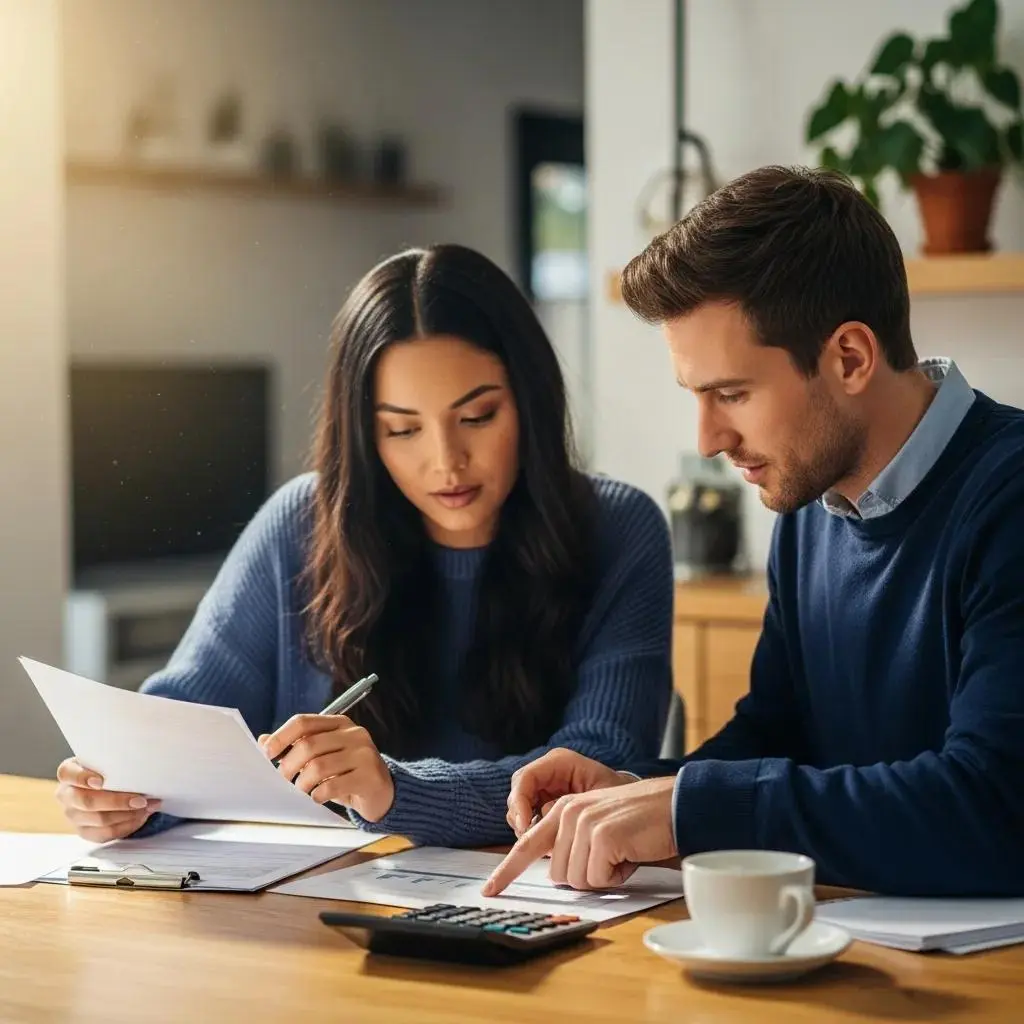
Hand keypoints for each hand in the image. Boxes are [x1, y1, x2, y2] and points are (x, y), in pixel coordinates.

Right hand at [55, 757, 160, 842]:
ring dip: (128, 815)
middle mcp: (67, 795)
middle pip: (87, 802)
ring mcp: (73, 815)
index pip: (66, 773)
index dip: (82, 778)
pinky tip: (141, 816)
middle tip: (141, 799)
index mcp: (68, 772)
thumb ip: (116, 759)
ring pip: (99, 820)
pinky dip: (127, 826)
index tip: (101, 781)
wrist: (109, 784)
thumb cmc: (109, 768)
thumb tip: (142, 761)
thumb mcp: (108, 759)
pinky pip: (106, 833)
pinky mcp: (84, 831)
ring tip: (148, 806)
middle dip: (117, 802)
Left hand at [259, 715, 394, 822]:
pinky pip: (333, 786)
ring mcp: (364, 754)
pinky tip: (318, 797)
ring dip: (303, 783)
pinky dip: (318, 795)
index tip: (267, 754)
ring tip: (303, 790)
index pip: (304, 722)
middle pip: (309, 745)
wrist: (383, 792)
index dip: (281, 736)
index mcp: (340, 724)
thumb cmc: (347, 773)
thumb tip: (263, 741)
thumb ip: (296, 746)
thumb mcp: (323, 756)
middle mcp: (354, 734)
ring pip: (319, 767)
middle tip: (284, 779)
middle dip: (289, 765)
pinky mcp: (369, 776)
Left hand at [483, 776, 677, 895]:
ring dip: (604, 876)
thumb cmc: (639, 823)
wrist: (673, 806)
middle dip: (587, 875)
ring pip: (577, 880)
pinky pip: (599, 879)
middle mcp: (567, 812)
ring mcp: (583, 822)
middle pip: (559, 875)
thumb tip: (560, 875)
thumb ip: (572, 843)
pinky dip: (617, 876)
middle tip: (612, 855)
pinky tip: (630, 853)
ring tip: (622, 851)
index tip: (490, 890)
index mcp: (562, 810)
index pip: (526, 845)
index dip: (507, 871)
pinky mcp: (602, 836)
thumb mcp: (597, 827)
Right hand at [505, 748, 633, 836]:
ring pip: (520, 809)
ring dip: (527, 828)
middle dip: (520, 818)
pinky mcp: (545, 806)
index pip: (526, 778)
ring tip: (544, 844)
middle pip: (518, 793)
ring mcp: (545, 790)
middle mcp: (548, 773)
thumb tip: (546, 818)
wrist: (630, 804)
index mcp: (560, 762)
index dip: (520, 802)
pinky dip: (535, 834)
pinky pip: (530, 820)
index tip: (525, 825)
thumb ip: (572, 807)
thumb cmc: (619, 796)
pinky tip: (549, 846)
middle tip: (529, 837)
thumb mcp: (600, 796)